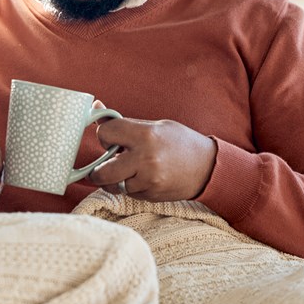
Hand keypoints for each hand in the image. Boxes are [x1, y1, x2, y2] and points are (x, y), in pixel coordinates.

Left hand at [88, 115, 216, 201]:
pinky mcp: (152, 195)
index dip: (105, 135)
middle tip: (103, 165)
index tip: (112, 138)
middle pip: (101, 172)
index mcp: (145, 135)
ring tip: (128, 170)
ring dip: (115, 180)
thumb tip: (95, 108)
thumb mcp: (154, 126)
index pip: (105, 133)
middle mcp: (145, 159)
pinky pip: (129, 193)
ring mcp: (149, 180)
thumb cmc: (179, 142)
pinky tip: (142, 178)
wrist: (208, 167)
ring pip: (114, 185)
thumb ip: (124, 122)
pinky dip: (130, 187)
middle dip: (97, 170)